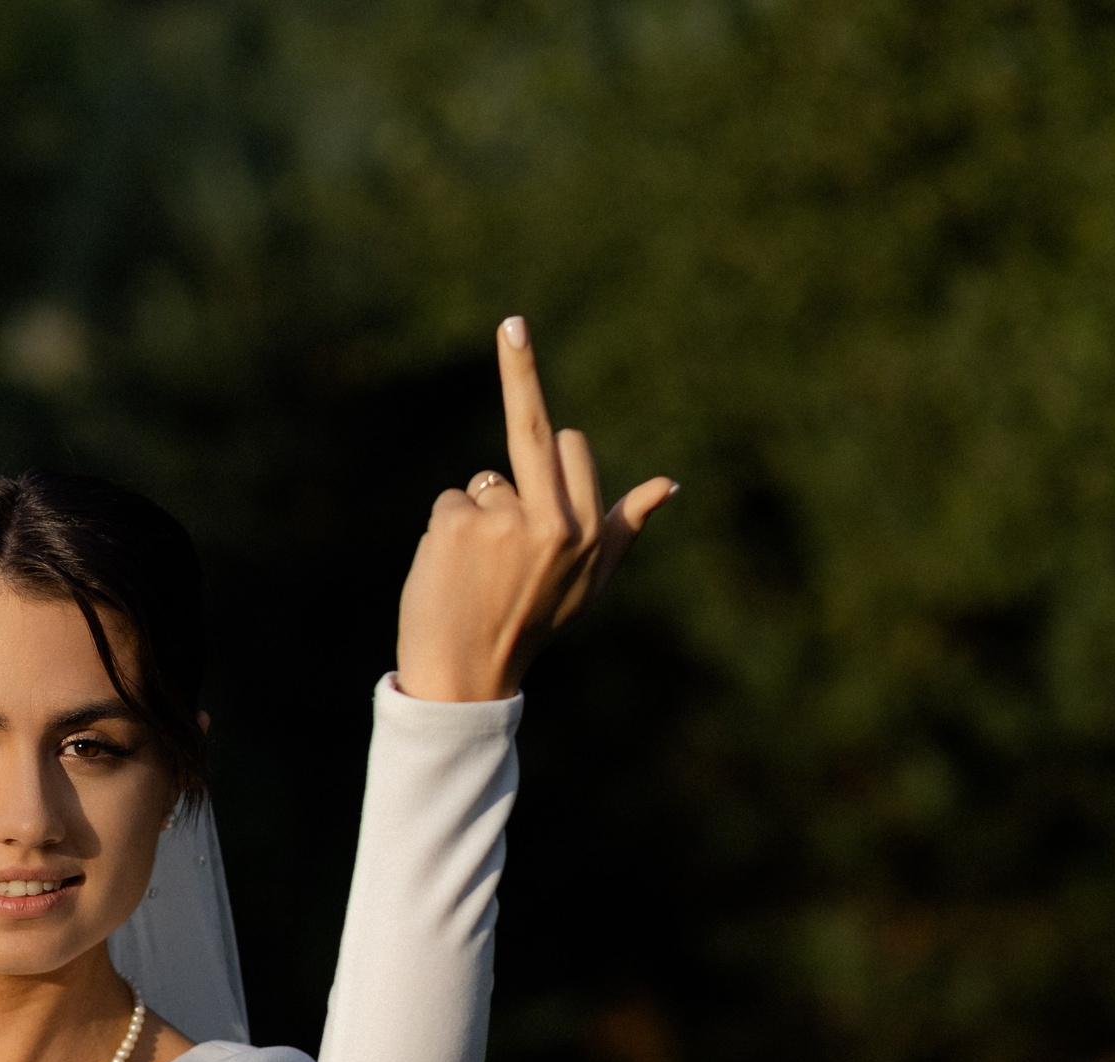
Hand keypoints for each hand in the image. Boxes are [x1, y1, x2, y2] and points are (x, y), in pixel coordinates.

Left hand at [395, 318, 676, 701]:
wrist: (467, 676)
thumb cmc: (531, 626)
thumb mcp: (592, 585)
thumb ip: (625, 530)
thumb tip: (669, 483)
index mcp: (587, 531)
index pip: (571, 447)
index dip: (551, 435)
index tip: (515, 331)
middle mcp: (552, 521)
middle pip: (537, 431)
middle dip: (522, 390)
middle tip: (514, 339)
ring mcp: (503, 520)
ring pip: (484, 482)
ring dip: (476, 516)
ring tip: (477, 571)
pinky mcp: (457, 523)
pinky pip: (450, 502)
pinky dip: (445, 532)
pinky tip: (452, 572)